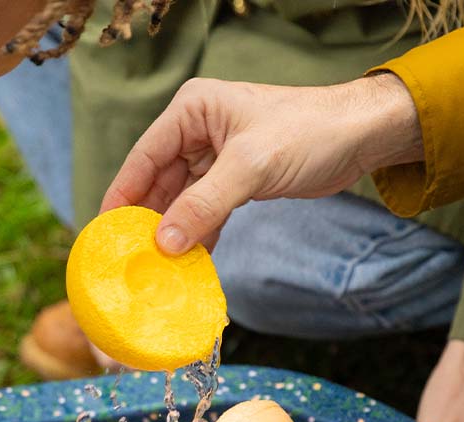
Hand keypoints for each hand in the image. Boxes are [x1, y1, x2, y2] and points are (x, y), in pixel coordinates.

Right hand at [101, 73, 422, 254]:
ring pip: (181, 201)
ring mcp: (216, 157)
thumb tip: (164, 243)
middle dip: (147, 221)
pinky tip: (191, 263)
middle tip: (130, 259)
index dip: (121, 195)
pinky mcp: (235, 180)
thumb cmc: (309, 132)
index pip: (143, 157)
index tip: (104, 233)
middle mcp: (198, 130)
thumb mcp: (250, 169)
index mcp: (193, 110)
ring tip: (158, 268)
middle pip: (158, 182)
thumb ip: (204, 206)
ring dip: (173, 233)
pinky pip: (205, 212)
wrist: (359, 137)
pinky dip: (199, 236)